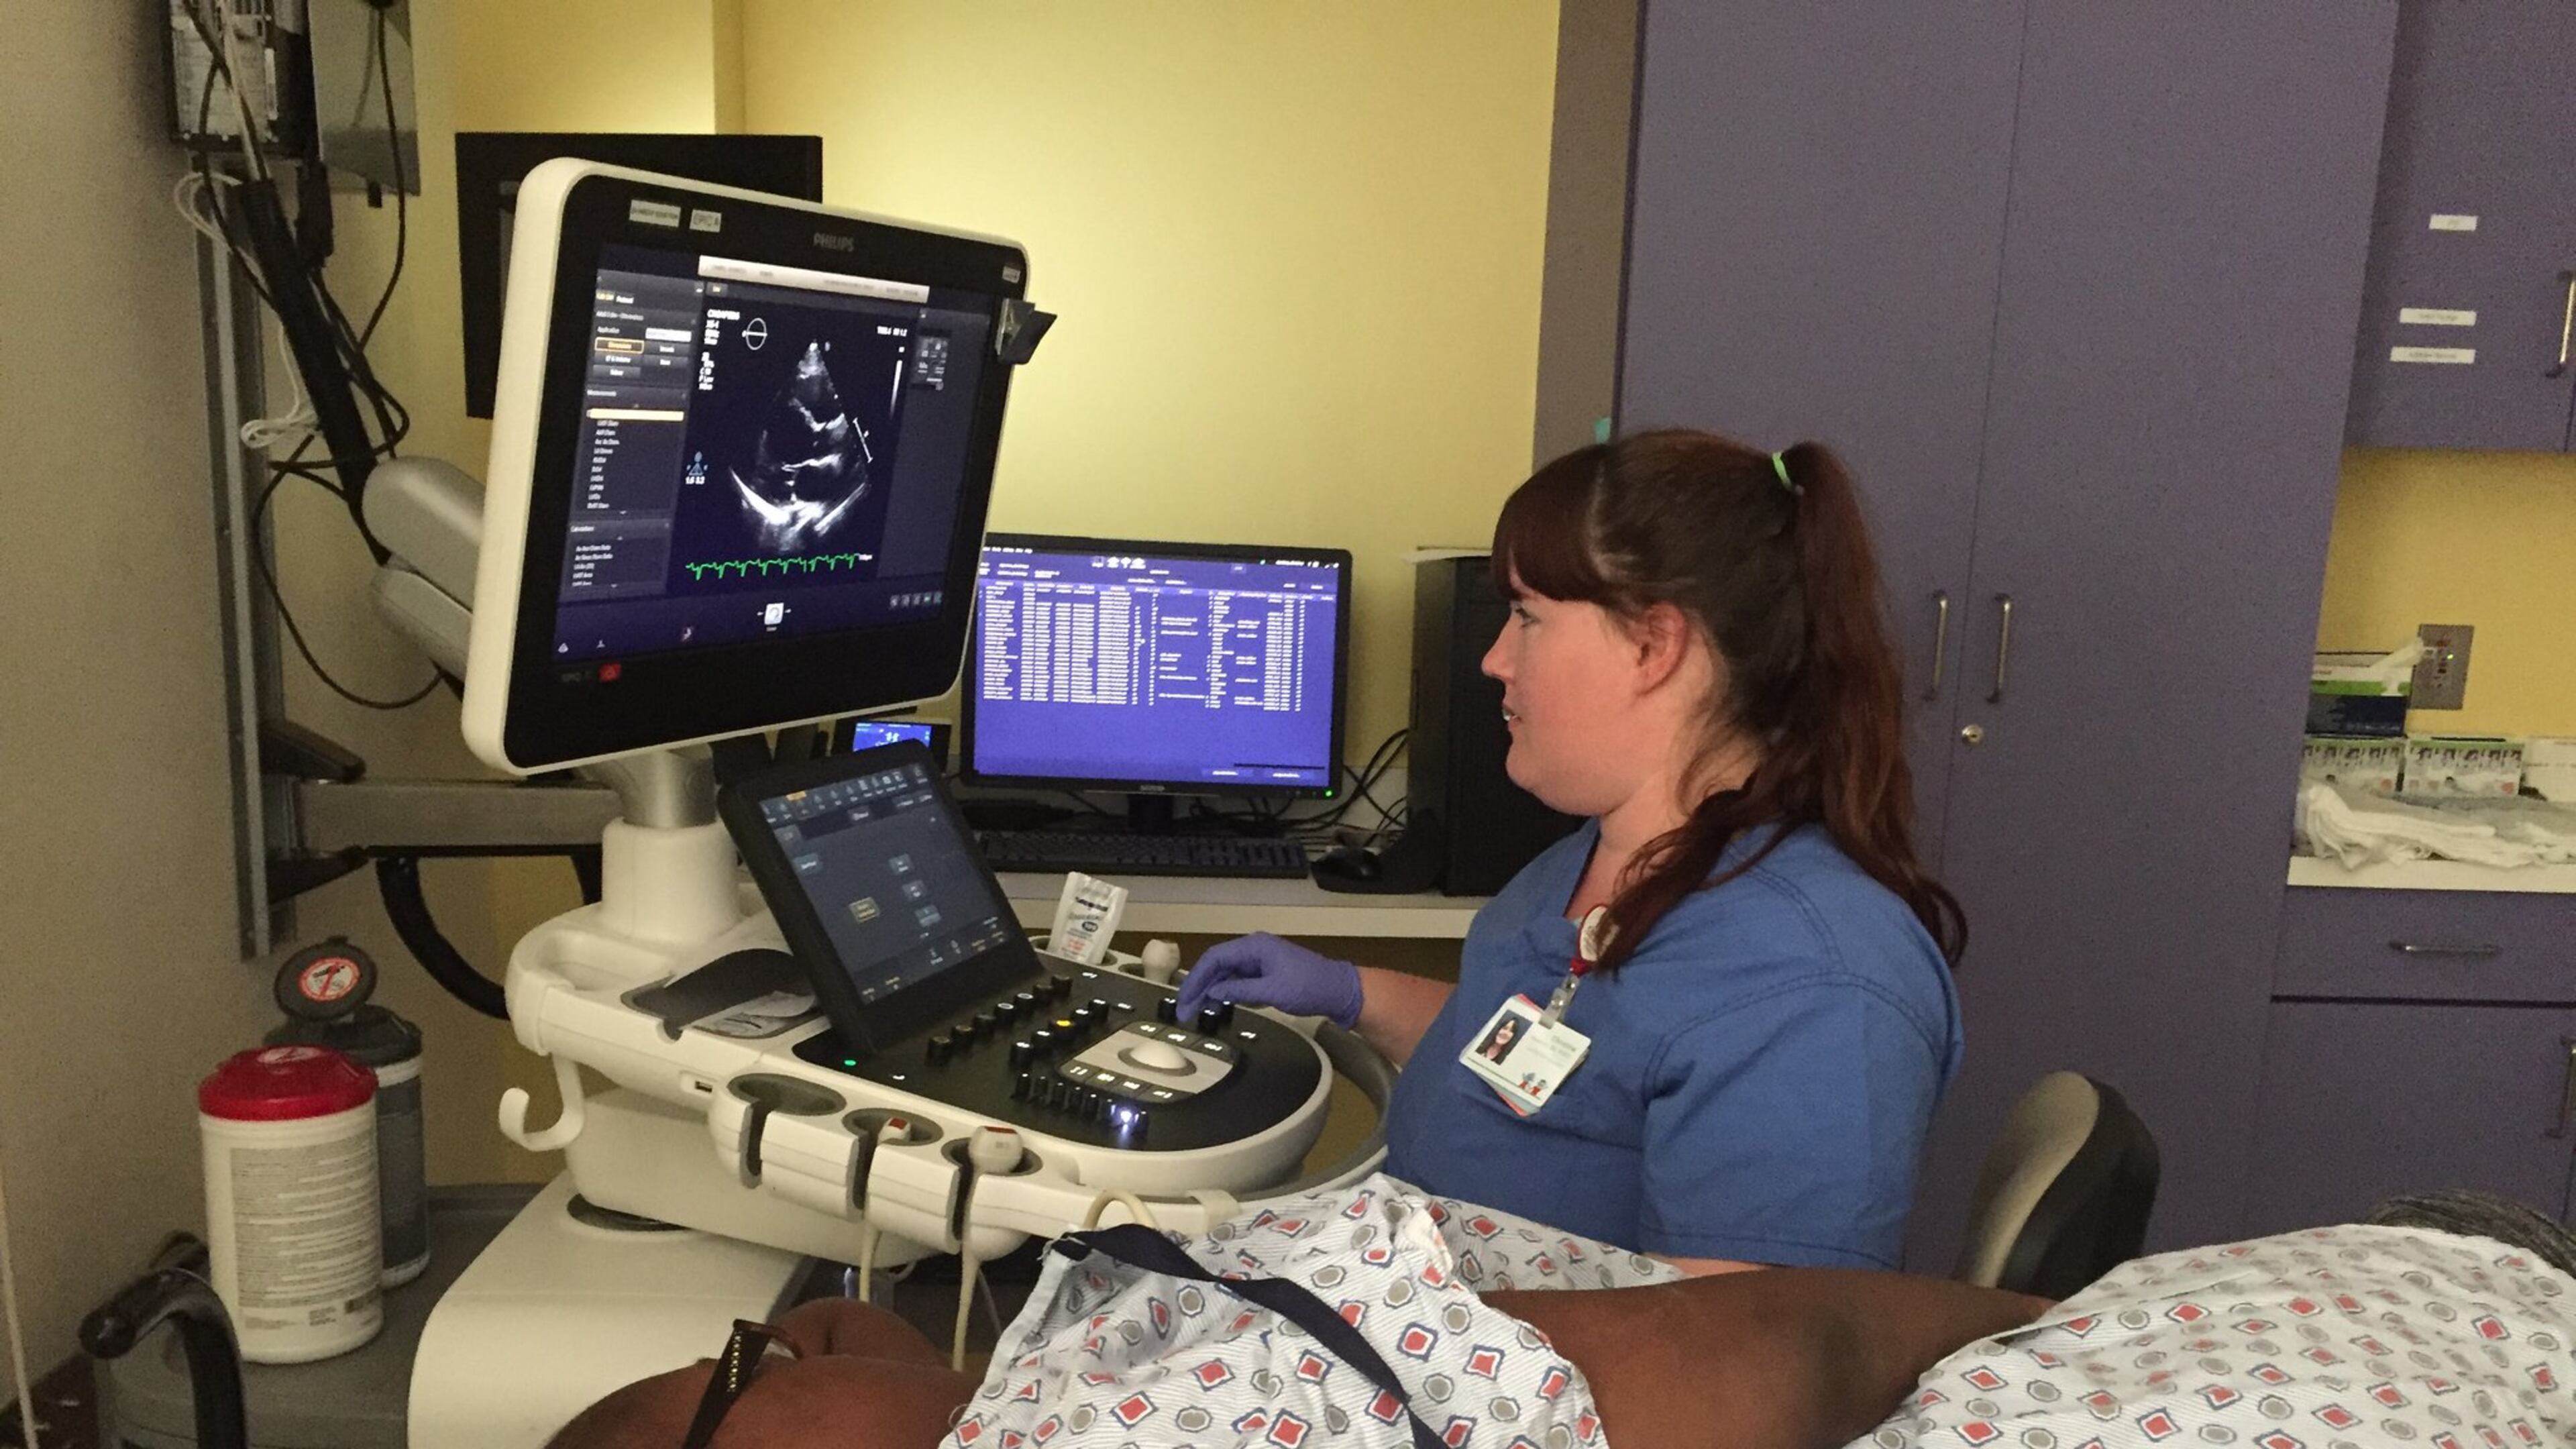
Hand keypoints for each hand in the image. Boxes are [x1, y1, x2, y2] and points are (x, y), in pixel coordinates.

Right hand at [1176, 933, 1362, 1027]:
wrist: (1338, 990)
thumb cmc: (1308, 987)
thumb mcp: (1271, 991)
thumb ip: (1239, 990)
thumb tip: (1212, 992)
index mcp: (1254, 946)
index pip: (1215, 958)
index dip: (1196, 979)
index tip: (1184, 1000)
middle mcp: (1254, 949)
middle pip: (1217, 965)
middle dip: (1199, 986)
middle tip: (1185, 1010)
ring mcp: (1260, 960)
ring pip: (1226, 973)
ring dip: (1211, 990)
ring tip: (1198, 1011)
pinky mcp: (1266, 972)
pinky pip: (1238, 979)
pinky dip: (1226, 991)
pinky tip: (1218, 1005)